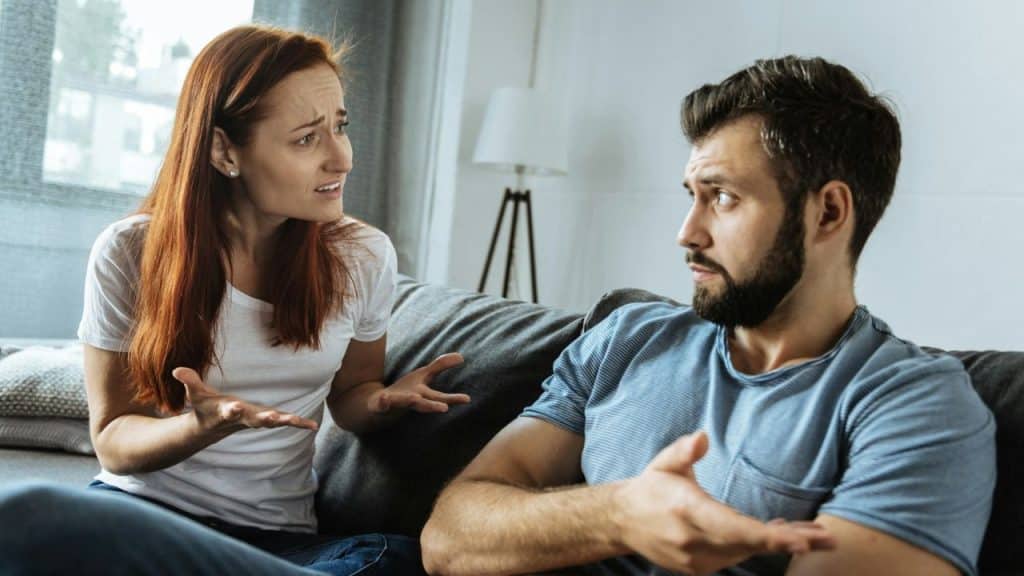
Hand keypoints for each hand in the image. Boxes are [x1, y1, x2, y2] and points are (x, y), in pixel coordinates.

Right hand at [172, 367, 318, 434]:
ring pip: (272, 422)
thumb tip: (177, 370)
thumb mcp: (196, 395)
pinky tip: (313, 426)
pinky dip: (298, 425)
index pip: (228, 410)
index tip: (233, 407)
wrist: (212, 427)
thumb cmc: (206, 407)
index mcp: (226, 411)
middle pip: (254, 420)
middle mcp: (243, 418)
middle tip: (273, 418)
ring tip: (298, 421)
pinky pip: (284, 423)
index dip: (231, 409)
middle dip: (263, 419)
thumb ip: (190, 382)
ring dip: (285, 422)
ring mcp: (256, 420)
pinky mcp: (265, 420)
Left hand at [366, 353, 470, 413]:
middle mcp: (411, 400)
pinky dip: (383, 401)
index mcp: (422, 395)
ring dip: (409, 400)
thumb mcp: (424, 375)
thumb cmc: (407, 390)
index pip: (439, 397)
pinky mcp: (381, 404)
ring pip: (403, 402)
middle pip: (423, 403)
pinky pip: (381, 403)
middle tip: (445, 408)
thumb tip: (461, 356)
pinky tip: (384, 397)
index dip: (453, 398)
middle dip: (433, 406)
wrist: (380, 403)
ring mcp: (395, 403)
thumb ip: (441, 365)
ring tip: (414, 398)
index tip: (467, 399)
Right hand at [613, 431, 835, 575]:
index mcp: (689, 511)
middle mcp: (694, 540)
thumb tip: (702, 437)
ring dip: (781, 543)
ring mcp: (697, 559)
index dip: (771, 537)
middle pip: (751, 544)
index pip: (737, 529)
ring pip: (748, 552)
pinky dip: (761, 546)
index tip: (802, 540)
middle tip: (828, 540)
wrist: (623, 521)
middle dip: (790, 541)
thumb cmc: (652, 487)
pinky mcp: (700, 568)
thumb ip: (684, 451)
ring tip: (815, 535)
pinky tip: (785, 535)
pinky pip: (738, 556)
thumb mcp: (664, 462)